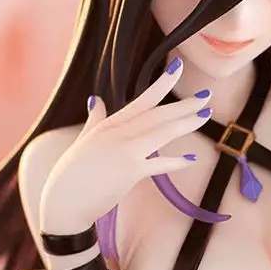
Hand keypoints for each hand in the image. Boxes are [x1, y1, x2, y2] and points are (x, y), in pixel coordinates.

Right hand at [40, 59, 209, 233]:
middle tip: (207, 95)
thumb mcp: (84, 141)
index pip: (142, 100)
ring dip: (186, 123)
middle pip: (158, 114)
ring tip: (206, 115)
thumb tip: (95, 100)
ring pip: (162, 132)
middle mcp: (119, 133)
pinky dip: (176, 162)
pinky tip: (192, 159)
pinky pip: (159, 164)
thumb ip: (95, 120)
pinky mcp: (130, 172)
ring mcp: (125, 151)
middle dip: (184, 104)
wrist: (63, 201)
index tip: (178, 68)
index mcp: (109, 124)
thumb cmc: (72, 174)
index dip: (162, 83)